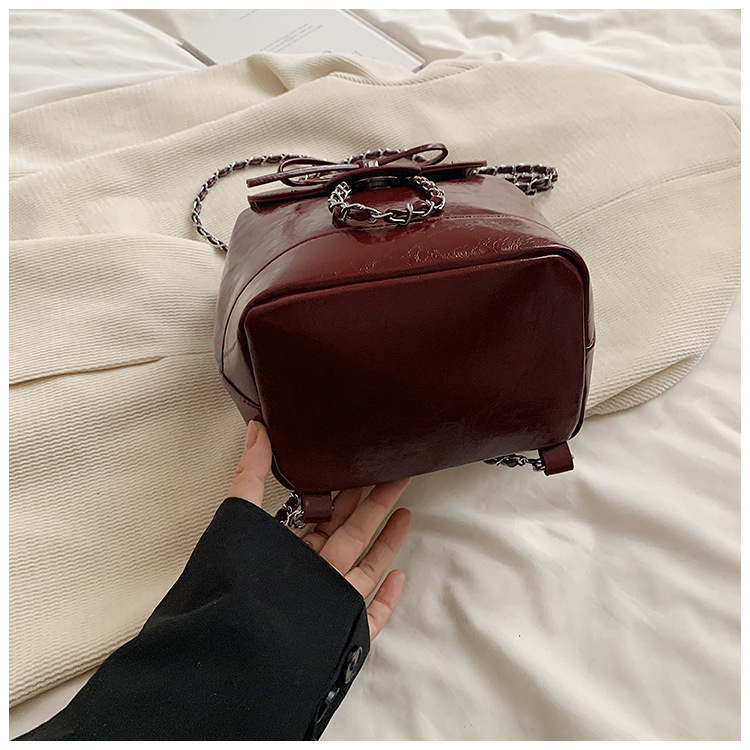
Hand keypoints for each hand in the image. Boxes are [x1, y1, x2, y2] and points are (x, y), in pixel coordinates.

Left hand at [229, 420, 411, 638]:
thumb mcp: (240, 519)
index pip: (322, 519)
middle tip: (396, 476)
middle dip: (373, 505)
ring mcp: (330, 607)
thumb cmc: (238, 586)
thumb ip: (250, 474)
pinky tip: (400, 576)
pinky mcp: (344, 635)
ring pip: (366, 569)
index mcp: (288, 555)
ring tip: (406, 512)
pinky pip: (372, 616)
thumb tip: (255, 428)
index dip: (342, 494)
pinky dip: (387, 597)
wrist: (242, 652)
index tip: (361, 468)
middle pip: (351, 536)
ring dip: (386, 543)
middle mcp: (311, 578)